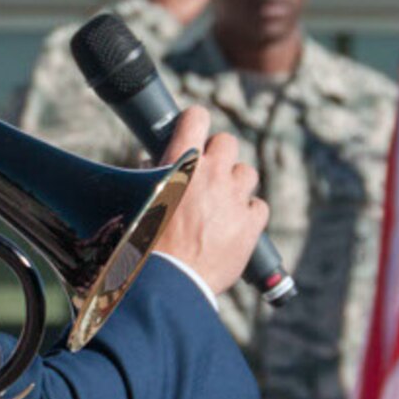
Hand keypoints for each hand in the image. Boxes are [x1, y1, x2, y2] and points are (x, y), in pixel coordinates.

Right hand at [150, 106, 268, 295]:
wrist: (168, 281)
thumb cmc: (144, 243)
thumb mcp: (139, 201)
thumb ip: (151, 177)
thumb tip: (152, 163)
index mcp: (180, 162)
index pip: (197, 117)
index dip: (196, 122)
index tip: (194, 131)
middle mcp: (211, 174)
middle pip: (228, 142)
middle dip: (218, 156)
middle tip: (207, 175)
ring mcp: (234, 198)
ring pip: (247, 173)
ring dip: (236, 184)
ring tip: (221, 204)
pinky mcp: (251, 223)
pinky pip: (259, 206)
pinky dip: (249, 214)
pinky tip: (234, 226)